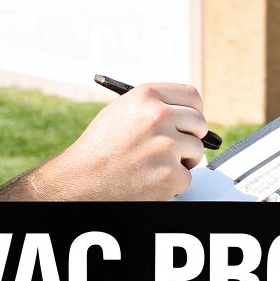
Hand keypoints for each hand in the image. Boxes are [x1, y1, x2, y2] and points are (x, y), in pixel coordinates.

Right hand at [34, 82, 209, 200]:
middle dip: (190, 137)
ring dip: (182, 162)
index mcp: (146, 96)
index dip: (194, 110)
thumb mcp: (120, 112)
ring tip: (154, 166)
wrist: (80, 181)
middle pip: (199, 123)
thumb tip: (183, 112)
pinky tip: (151, 181)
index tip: (192, 120)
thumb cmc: (97, 150)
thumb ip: (151, 107)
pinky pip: (187, 178)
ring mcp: (166, 146)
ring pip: (196, 152)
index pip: (191, 96)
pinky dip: (173, 184)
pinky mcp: (170, 174)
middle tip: (176, 148)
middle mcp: (158, 117)